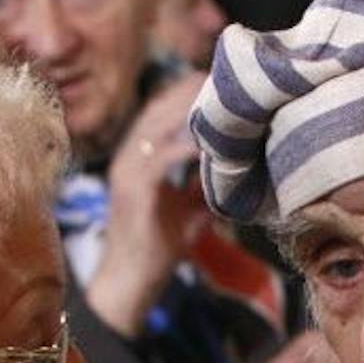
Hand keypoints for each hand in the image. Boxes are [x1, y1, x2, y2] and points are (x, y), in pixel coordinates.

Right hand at [85, 74, 208, 337]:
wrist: (129, 285)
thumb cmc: (156, 249)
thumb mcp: (187, 212)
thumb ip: (203, 189)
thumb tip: (236, 175)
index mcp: (137, 158)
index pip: (159, 110)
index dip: (187, 92)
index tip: (219, 80)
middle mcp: (128, 158)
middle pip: (158, 107)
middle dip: (191, 89)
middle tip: (225, 77)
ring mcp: (127, 172)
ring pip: (157, 125)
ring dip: (190, 108)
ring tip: (222, 97)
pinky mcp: (135, 191)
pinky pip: (161, 157)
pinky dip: (187, 145)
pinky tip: (214, 140)